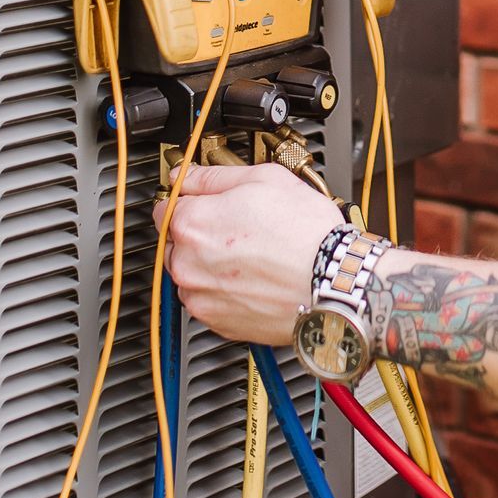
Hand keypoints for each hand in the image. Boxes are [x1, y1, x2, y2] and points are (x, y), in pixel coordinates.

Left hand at [162, 162, 337, 348]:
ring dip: (210, 265)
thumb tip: (189, 175)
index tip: (205, 203)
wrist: (333, 282)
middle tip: (239, 230)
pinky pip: (209, 301)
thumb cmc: (305, 233)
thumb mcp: (264, 179)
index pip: (165, 206)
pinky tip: (254, 278)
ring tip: (252, 256)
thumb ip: (214, 175)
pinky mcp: (218, 322)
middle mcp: (186, 263)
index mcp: (191, 222)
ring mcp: (200, 296)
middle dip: (200, 234)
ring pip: (192, 274)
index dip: (188, 200)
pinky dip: (224, 292)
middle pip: (176, 242)